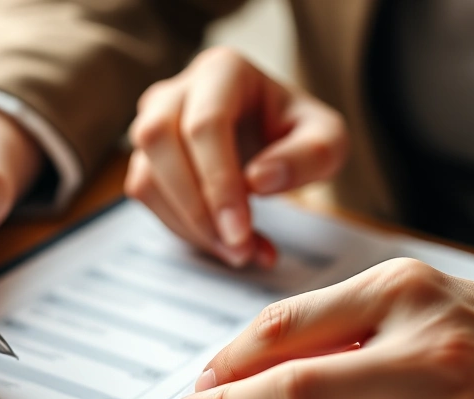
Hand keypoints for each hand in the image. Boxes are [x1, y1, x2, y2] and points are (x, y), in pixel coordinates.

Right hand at [125, 47, 347, 267]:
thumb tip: (258, 181)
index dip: (219, 182)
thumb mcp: (327, 140)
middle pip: (161, 142)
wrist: (274, 136)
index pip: (206, 124)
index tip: (241, 231)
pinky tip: (224, 244)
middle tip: (238, 250)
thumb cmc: (298, 132)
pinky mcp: (146, 156)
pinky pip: (146, 196)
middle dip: (196, 208)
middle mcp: (178, 90)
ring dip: (188, 226)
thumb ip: (309, 155)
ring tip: (240, 252)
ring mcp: (153, 121)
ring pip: (145, 176)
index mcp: (224, 71)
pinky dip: (182, 229)